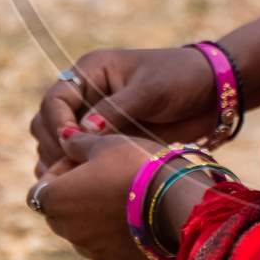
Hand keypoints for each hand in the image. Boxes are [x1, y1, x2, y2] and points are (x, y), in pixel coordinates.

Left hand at [27, 132, 171, 259]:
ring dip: (96, 217)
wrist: (176, 199)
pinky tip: (140, 216)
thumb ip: (78, 142)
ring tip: (127, 196)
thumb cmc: (136, 164)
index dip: (59, 174)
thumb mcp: (105, 142)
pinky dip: (117, 236)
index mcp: (55, 200)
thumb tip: (63, 136)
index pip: (39, 190)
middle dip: (76, 197)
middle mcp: (67, 231)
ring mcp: (92, 251)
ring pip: (85, 233)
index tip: (84, 162)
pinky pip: (110, 248)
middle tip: (106, 177)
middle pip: (61, 213)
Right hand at [29, 45, 215, 176]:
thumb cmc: (181, 79)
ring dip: (58, 162)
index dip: (57, 123)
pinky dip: (73, 172)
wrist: (212, 93)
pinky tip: (81, 186)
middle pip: (47, 124)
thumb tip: (76, 135)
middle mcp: (86, 96)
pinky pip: (77, 159)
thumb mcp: (149, 90)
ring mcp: (94, 121)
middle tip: (69, 168)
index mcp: (90, 73)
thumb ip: (113, 111)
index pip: (55, 100)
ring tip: (71, 181)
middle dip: (53, 146)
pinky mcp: (105, 142)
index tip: (70, 144)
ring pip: (56, 145)